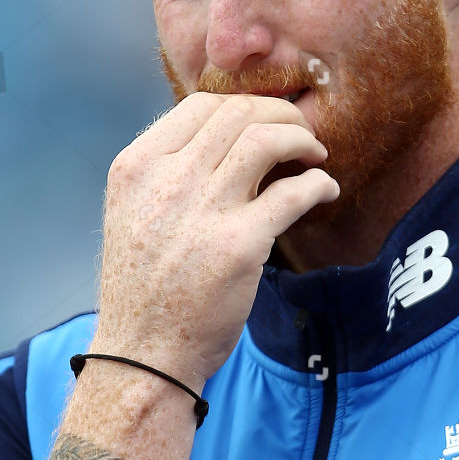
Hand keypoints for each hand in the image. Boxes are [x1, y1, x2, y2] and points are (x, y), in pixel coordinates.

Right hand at [94, 92, 338, 388]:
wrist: (143, 354)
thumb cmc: (143, 291)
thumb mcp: (133, 215)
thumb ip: (167, 176)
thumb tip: (223, 142)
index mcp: (136, 167)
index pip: (200, 106)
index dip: (245, 105)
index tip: (267, 121)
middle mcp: (166, 180)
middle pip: (238, 114)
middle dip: (282, 114)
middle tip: (303, 134)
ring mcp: (203, 211)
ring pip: (267, 139)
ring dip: (303, 140)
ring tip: (316, 155)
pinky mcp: (240, 246)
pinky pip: (294, 192)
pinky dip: (319, 183)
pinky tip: (325, 191)